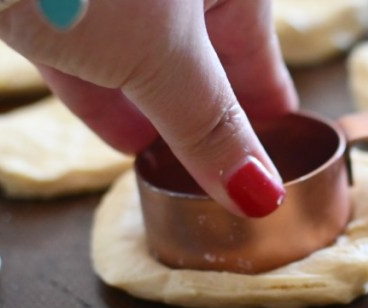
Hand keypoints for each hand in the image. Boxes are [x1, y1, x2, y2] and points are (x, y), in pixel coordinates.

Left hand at [0, 0, 298, 217]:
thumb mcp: (163, 60)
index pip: (261, 58)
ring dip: (158, 114)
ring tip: (172, 168)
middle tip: (219, 179)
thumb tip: (260, 196)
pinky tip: (123, 139)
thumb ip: (210, 129)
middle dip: (207, 118)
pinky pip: (95, 51)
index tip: (272, 169)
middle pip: (204, 59)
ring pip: (147, 57)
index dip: (268, 118)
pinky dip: (110, 95)